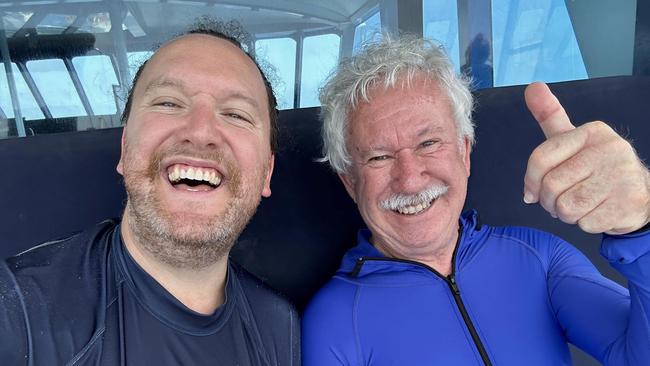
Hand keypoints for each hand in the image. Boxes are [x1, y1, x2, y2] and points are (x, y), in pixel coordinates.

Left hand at [523, 82, 649, 234]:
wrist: (641, 194)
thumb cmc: (596, 167)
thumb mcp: (573, 139)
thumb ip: (550, 115)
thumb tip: (532, 87)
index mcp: (592, 132)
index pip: (540, 158)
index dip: (530, 181)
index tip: (532, 191)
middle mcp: (610, 150)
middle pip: (550, 186)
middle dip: (549, 201)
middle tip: (562, 199)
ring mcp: (621, 176)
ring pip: (566, 207)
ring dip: (566, 214)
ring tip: (581, 204)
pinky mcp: (628, 203)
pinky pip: (584, 223)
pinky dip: (585, 224)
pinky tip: (598, 212)